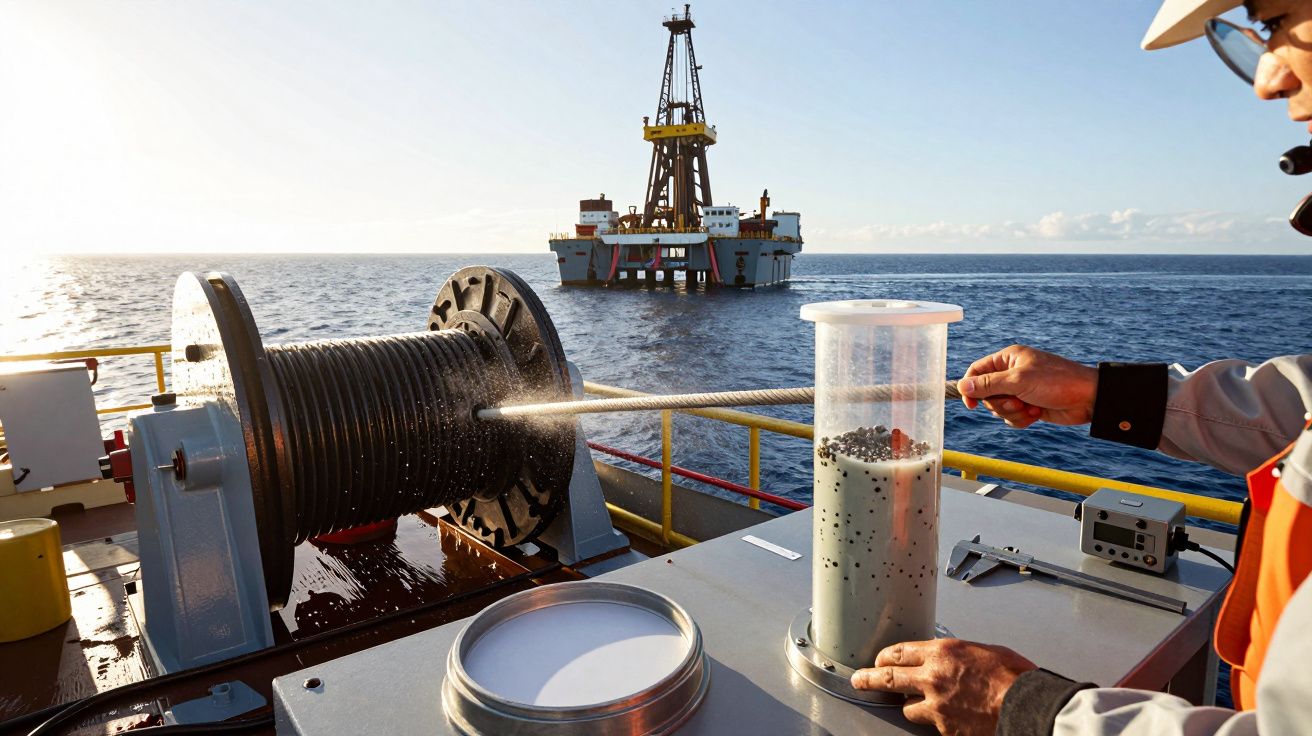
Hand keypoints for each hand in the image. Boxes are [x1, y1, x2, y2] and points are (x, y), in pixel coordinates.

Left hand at [851, 639, 1036, 735]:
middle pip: (888, 678)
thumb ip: (959, 656)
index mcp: (942, 653)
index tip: (878, 660)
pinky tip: (949, 720)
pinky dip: (937, 723)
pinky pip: (933, 726)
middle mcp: (933, 677)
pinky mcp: (945, 729)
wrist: (1027, 706)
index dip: (884, 657)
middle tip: (858, 680)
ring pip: (908, 708)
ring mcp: (937, 707)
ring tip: (920, 705)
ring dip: (912, 706)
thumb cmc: (1014, 677)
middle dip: (869, 679)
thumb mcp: (984, 651)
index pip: (899, 653)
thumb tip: (952, 661)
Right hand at [957, 345, 1096, 427]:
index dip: (971, 387)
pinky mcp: (1028, 405)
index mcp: (1008, 359)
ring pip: (999, 408)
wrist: (1088, 398)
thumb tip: (962, 386)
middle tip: (1017, 401)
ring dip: (1013, 413)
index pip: (977, 371)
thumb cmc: (1057, 382)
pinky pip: (1012, 418)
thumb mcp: (1019, 380)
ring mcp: (1020, 390)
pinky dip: (1022, 419)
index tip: (971, 404)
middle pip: (986, 394)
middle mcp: (1012, 373)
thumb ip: (988, 384)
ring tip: (1031, 407)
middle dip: (1000, 403)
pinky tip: (1037, 413)